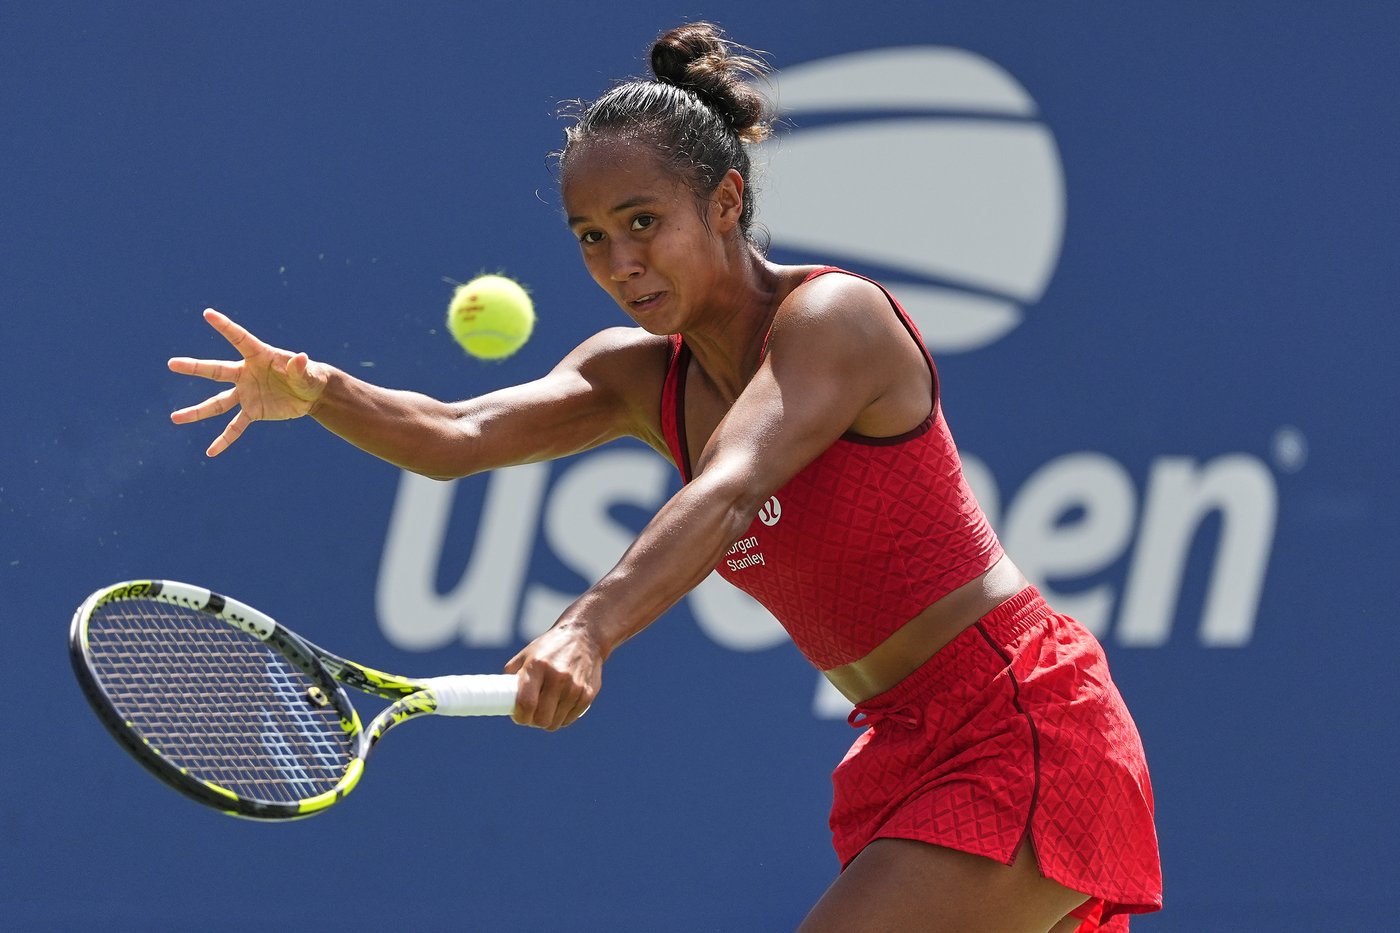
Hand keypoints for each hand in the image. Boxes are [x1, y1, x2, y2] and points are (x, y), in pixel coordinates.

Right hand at [168, 308, 329, 455]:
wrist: (311, 395)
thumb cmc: (309, 376)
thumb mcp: (307, 373)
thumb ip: (299, 368)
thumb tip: (300, 358)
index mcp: (259, 356)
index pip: (239, 339)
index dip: (225, 327)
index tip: (208, 313)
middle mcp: (246, 374)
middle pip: (217, 371)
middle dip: (195, 368)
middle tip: (172, 364)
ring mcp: (246, 393)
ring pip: (217, 403)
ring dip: (197, 412)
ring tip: (174, 418)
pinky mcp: (253, 411)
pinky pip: (235, 426)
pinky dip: (225, 439)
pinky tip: (211, 452)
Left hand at [504, 624, 602, 730]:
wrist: (585, 636)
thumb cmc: (550, 646)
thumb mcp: (527, 654)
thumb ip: (513, 675)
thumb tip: (501, 696)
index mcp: (538, 666)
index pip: (526, 704)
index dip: (520, 717)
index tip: (518, 716)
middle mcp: (557, 677)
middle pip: (541, 718)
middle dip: (533, 721)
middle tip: (531, 715)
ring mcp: (575, 687)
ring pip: (555, 722)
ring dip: (548, 721)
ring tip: (546, 710)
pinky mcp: (587, 694)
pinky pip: (570, 719)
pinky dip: (562, 718)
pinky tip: (560, 707)